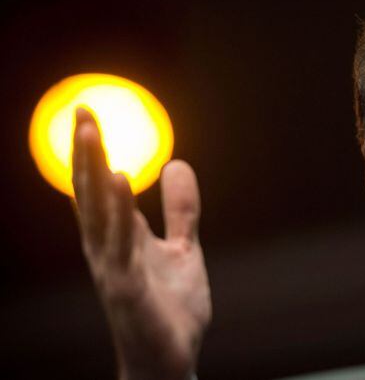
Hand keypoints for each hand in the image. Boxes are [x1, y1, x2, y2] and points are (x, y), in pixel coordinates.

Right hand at [72, 108, 211, 379]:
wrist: (171, 360)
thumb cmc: (170, 306)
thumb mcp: (183, 248)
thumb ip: (180, 210)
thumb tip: (177, 163)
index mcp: (120, 238)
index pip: (100, 187)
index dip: (94, 152)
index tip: (90, 113)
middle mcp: (108, 248)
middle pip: (93, 192)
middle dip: (87, 151)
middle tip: (83, 107)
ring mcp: (113, 267)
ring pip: (98, 211)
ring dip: (94, 171)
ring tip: (92, 132)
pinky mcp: (126, 287)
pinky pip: (120, 243)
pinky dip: (118, 211)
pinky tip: (119, 180)